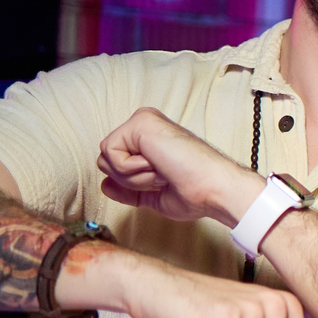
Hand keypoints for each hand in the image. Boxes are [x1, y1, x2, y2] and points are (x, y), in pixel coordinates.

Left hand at [98, 108, 262, 225]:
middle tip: (162, 176)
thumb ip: (128, 190)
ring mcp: (143, 122)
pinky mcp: (140, 122)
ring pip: (105, 158)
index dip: (133, 184)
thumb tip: (104, 185)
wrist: (213, 188)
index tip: (165, 182)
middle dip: (129, 180)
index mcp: (149, 140)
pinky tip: (158, 164)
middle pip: (105, 161)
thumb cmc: (195, 192)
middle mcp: (145, 126)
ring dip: (132, 176)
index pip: (115, 165)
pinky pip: (111, 153)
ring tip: (162, 171)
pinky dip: (132, 169)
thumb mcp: (154, 195)